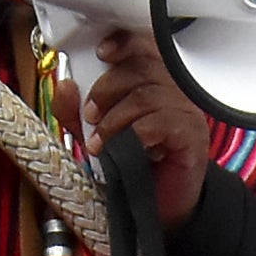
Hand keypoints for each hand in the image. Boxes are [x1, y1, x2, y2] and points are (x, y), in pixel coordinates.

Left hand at [79, 30, 216, 226]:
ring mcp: (187, 114)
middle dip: (108, 87)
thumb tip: (65, 86)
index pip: (145, 47)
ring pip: (148, 94)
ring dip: (115, 117)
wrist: (162, 212)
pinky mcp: (191, 137)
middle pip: (143, 67)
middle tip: (90, 114)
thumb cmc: (135, 170)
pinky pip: (161, 122)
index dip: (124, 43)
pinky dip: (134, 134)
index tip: (101, 53)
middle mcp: (176, 94)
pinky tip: (123, 151)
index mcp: (156, 86)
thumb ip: (78, 114)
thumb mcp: (96, 138)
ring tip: (99, 141)